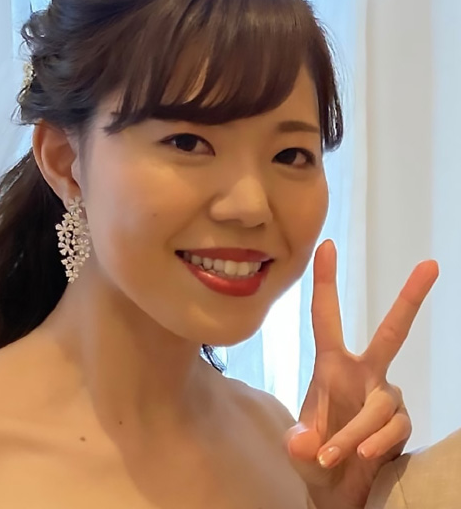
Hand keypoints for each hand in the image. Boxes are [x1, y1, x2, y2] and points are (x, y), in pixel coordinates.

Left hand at [285, 240, 438, 508]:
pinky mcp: (401, 423)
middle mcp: (363, 374)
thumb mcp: (299, 447)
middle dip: (410, 299)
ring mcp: (385, 397)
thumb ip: (299, 443)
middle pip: (392, 333)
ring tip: (332, 456)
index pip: (325, 316)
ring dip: (354, 433)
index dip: (326, 281)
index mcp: (331, 365)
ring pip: (379, 405)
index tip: (326, 245)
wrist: (338, 490)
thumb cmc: (315, 456)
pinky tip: (364, 458)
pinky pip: (392, 430)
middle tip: (431, 265)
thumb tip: (305, 441)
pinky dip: (373, 445)